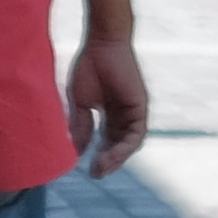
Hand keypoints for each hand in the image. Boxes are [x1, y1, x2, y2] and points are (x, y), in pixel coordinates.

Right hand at [67, 36, 150, 176]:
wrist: (102, 44)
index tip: (87, 168)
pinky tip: (110, 154)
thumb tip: (76, 150)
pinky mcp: (140, 107)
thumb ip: (81, 125)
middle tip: (95, 173)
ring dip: (116, 157)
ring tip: (101, 167)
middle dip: (107, 161)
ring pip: (129, 143)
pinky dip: (125, 147)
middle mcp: (124, 114)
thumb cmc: (90, 66)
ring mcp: (134, 111)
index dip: (98, 155)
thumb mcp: (81, 102)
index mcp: (109, 112)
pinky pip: (136, 134)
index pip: (107, 140)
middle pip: (119, 145)